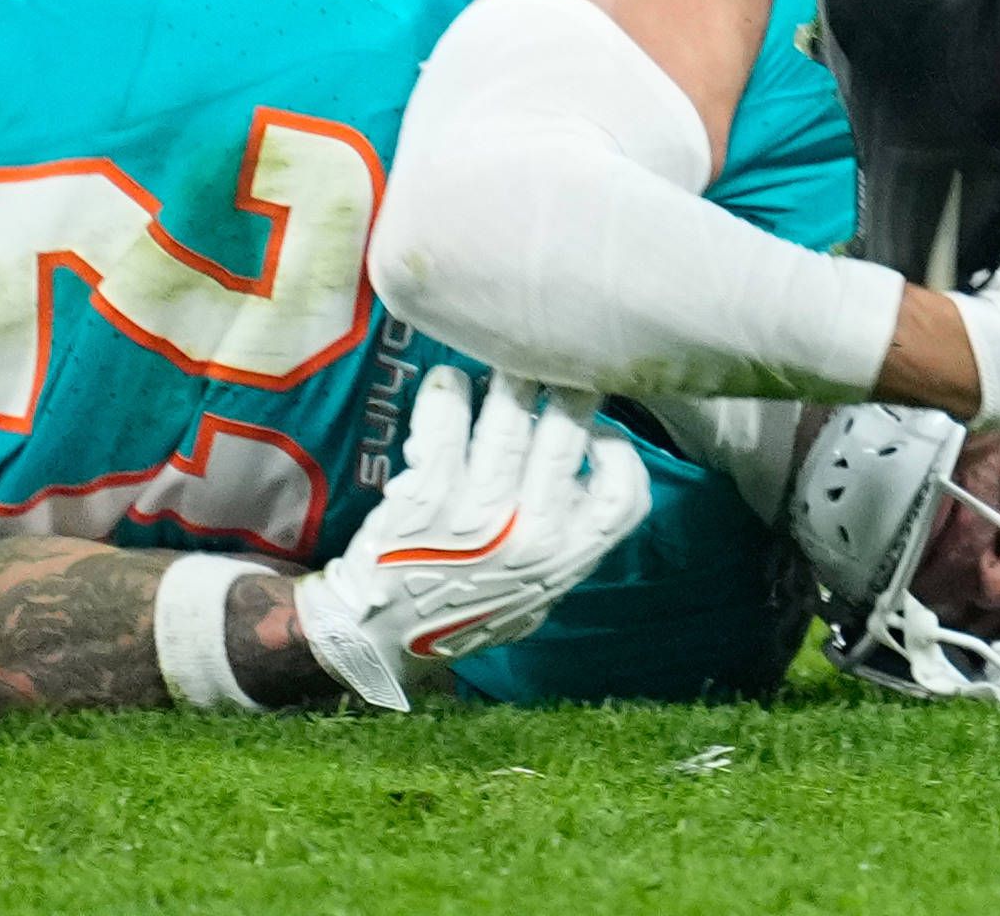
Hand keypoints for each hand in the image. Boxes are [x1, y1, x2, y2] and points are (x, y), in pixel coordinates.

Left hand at [281, 366, 656, 708]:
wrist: (377, 639)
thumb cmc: (463, 608)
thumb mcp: (534, 592)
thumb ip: (566, 537)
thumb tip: (592, 458)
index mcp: (563, 558)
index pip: (622, 493)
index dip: (617, 449)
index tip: (596, 432)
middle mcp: (528, 534)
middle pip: (566, 433)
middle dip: (564, 385)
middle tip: (552, 362)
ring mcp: (476, 515)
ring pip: (509, 418)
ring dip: (508, 378)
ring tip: (504, 360)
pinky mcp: (424, 499)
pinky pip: (445, 423)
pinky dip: (448, 391)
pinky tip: (449, 384)